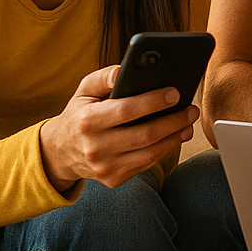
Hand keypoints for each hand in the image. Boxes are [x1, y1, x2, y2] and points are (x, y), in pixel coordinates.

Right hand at [39, 66, 199, 192]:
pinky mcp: (114, 179)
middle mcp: (95, 147)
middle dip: (174, 121)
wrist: (59, 152)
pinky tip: (175, 137)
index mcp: (87, 122)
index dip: (153, 101)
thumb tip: (123, 71)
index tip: (175, 93)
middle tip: (191, 109)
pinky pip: (146, 165)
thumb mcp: (84, 91)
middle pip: (145, 135)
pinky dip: (164, 151)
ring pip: (150, 154)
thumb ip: (104, 78)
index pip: (126, 110)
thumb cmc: (79, 115)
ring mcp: (105, 167)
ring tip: (188, 123)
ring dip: (175, 138)